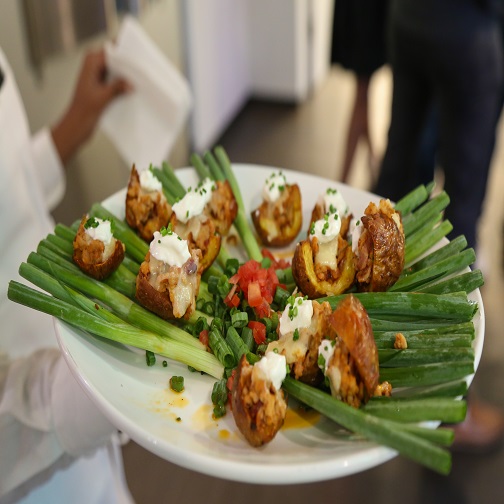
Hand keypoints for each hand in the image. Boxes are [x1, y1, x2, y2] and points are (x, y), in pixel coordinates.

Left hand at [51, 48, 129, 164]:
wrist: (76, 125)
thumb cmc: (82, 111)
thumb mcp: (102, 97)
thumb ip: (117, 87)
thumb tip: (130, 83)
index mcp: (90, 62)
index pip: (111, 50)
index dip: (124, 53)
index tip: (137, 58)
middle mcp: (93, 66)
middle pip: (115, 58)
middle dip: (127, 63)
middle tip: (141, 70)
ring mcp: (97, 75)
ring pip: (116, 69)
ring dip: (126, 75)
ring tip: (139, 79)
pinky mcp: (102, 85)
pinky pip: (115, 79)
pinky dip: (123, 83)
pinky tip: (132, 89)